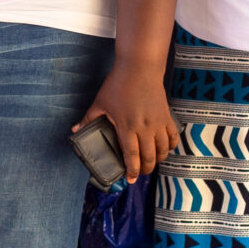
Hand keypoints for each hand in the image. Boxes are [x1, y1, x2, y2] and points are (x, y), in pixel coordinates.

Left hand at [78, 61, 179, 183]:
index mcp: (127, 126)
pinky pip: (173, 136)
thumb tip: (75, 130)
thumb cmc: (118, 84)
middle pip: (149, 156)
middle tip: (140, 173)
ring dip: (158, 159)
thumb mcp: (100, 102)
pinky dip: (170, 146)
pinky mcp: (166, 116)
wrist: (140, 68)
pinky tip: (164, 149)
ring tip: (151, 162)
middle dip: (145, 169)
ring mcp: (158, 122)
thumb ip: (89, 119)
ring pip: (162, 150)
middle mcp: (145, 128)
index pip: (131, 155)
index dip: (132, 170)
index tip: (131, 180)